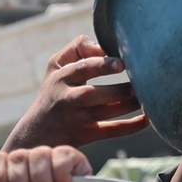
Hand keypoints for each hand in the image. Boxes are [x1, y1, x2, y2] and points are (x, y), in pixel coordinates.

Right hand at [4, 36, 148, 150]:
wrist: (34, 135)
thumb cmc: (52, 94)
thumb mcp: (54, 68)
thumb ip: (77, 49)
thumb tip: (104, 46)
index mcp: (60, 79)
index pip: (81, 70)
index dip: (102, 66)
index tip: (122, 64)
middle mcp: (65, 100)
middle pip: (91, 95)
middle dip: (117, 90)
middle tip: (140, 84)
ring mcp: (75, 119)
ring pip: (103, 112)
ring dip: (127, 104)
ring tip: (147, 96)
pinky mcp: (84, 135)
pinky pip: (109, 131)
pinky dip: (130, 127)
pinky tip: (148, 118)